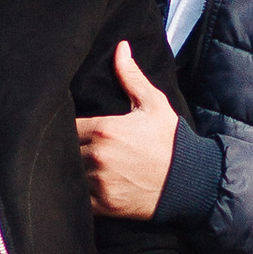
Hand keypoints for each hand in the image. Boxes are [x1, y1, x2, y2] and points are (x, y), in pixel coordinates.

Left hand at [76, 43, 179, 217]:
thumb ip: (131, 77)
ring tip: (67, 166)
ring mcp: (98, 182)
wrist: (190, 182)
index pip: (67, 126)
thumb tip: (120, 47)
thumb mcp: (154, 104)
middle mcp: (98, 155)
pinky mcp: (102, 205)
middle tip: (62, 147)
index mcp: (106, 129)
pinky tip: (78, 186)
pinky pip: (74, 199)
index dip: (63, 126)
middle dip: (64, 148)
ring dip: (66, 170)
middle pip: (63, 150)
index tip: (66, 127)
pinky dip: (73, 194)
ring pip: (66, 173)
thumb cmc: (170, 141)